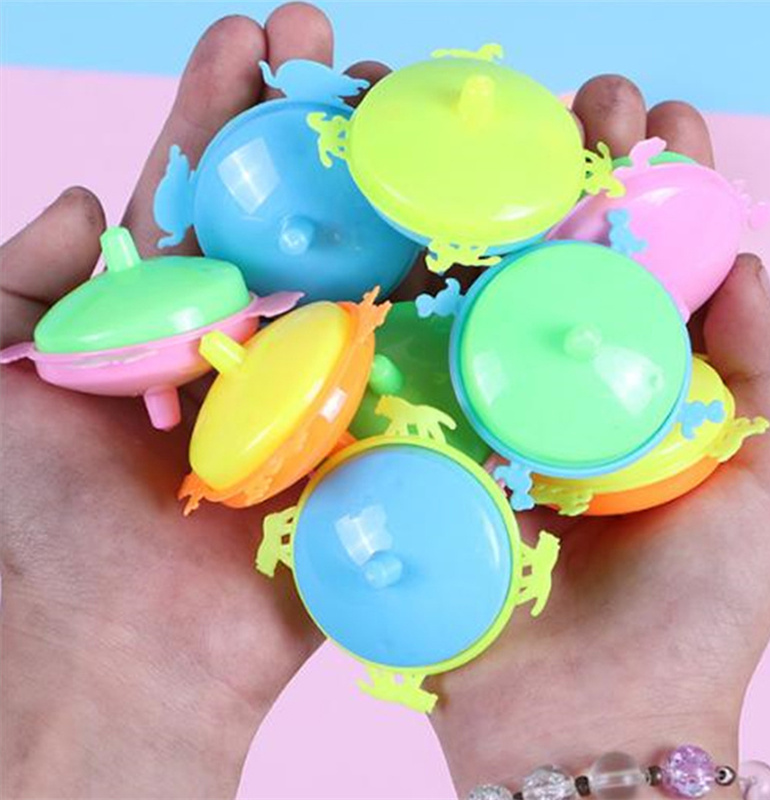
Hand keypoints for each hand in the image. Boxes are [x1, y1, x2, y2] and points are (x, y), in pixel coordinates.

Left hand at [0, 5, 387, 797]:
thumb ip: (23, 282)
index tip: (257, 32)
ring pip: (377, 273)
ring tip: (435, 111)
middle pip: (307, 216)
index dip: (230, 106)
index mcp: (172, 315)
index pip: (208, 187)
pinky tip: (491, 227)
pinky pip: (429, 368)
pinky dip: (461, 300)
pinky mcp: (380, 448)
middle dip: (331, 129)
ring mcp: (326, 391)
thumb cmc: (30, 532)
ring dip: (405, 191)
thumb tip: (84, 199)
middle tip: (355, 55)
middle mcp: (256, 341)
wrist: (116, 665)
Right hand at [429, 78, 769, 796]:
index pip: (645, 257)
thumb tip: (739, 258)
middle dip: (576, 164)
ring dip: (493, 202)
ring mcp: (481, 404)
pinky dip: (413, 282)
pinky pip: (414, 350)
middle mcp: (555, 379)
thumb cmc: (696, 607)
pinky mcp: (420, 441)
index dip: (657, 181)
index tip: (660, 116)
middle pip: (560, 252)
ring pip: (484, 282)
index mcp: (637, 378)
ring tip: (501, 126)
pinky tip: (414, 215)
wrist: (586, 716)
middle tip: (588, 95)